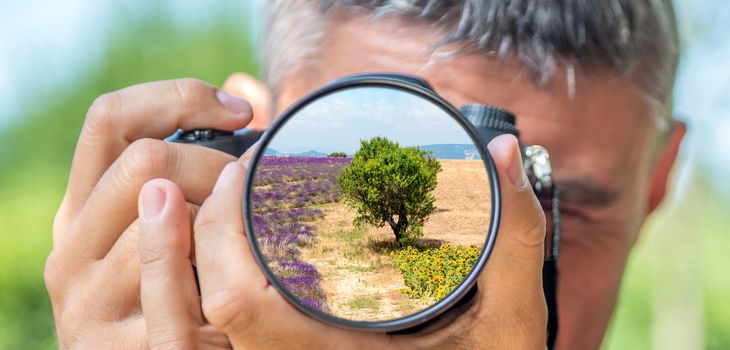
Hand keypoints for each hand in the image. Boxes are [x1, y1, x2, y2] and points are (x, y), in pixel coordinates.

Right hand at [45, 77, 255, 347]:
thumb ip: (198, 166)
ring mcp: (84, 303)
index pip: (110, 118)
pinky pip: (170, 292)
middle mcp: (69, 250)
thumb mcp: (183, 230)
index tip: (241, 110)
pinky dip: (210, 273)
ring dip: (221, 221)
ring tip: (248, 241)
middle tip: (256, 185)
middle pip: (143, 160)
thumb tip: (245, 88)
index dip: (177, 97)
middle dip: (215, 163)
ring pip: (163, 219)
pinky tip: (238, 272)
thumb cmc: (188, 297)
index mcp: (82, 212)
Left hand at [137, 134, 547, 348]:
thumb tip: (506, 152)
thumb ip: (514, 237)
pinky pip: (233, 329)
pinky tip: (256, 246)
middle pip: (209, 305)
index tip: (243, 171)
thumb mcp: (511, 324)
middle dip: (206, 229)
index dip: (219, 231)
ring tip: (236, 199)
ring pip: (209, 321)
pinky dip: (229, 279)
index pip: (237, 304)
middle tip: (239, 174)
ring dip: (209, 255)